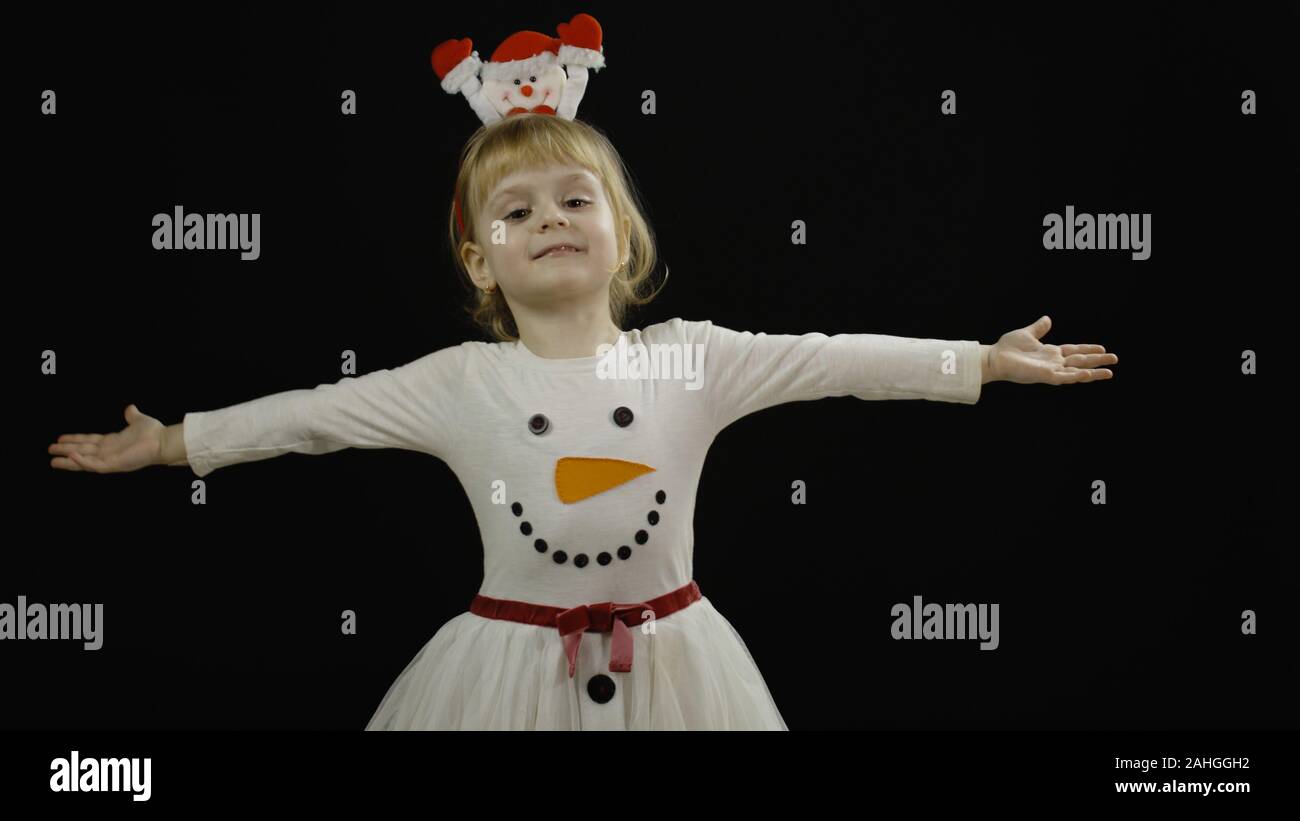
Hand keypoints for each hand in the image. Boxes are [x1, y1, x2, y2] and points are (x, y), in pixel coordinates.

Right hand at [48, 404, 165, 472]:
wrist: (163, 440)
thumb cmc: (153, 433)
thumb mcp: (138, 421)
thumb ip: (132, 416)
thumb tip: (130, 408)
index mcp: (112, 442)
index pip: (88, 442)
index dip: (74, 440)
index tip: (60, 439)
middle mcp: (109, 452)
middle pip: (82, 451)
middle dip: (66, 451)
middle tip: (50, 451)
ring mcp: (110, 459)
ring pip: (84, 461)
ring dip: (69, 460)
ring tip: (53, 460)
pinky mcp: (114, 465)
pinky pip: (95, 464)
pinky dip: (83, 461)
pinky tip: (71, 456)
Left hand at [988, 316, 1116, 384]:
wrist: (994, 358)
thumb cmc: (1007, 348)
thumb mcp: (1027, 334)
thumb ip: (1039, 328)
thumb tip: (1048, 319)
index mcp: (1051, 353)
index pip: (1074, 351)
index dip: (1089, 349)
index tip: (1103, 348)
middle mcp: (1053, 363)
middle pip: (1081, 361)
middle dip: (1097, 361)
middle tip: (1115, 360)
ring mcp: (1051, 370)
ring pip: (1077, 372)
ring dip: (1093, 372)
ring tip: (1110, 372)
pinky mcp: (1046, 376)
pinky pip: (1065, 377)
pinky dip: (1077, 376)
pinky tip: (1089, 374)